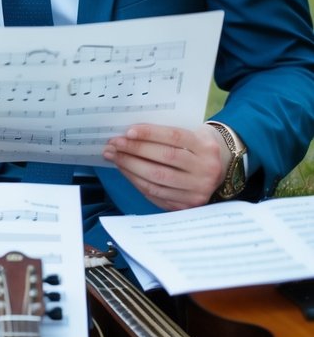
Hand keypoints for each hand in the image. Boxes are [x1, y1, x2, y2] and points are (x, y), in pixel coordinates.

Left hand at [102, 122, 227, 209]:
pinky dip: (138, 182)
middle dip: (134, 151)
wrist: (223, 168)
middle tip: (113, 145)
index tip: (127, 132)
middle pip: (164, 159)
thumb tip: (130, 134)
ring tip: (115, 157)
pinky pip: (157, 194)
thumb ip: (167, 134)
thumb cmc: (198, 146)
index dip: (149, 134)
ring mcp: (198, 190)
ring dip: (130, 168)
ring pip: (158, 179)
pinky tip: (126, 172)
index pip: (174, 137)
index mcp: (206, 147)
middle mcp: (206, 169)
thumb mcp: (193, 133)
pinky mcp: (188, 205)